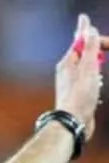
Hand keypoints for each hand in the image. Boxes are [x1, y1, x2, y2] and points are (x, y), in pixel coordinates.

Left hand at [55, 14, 102, 140]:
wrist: (73, 122)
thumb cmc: (79, 96)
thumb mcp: (88, 67)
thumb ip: (90, 48)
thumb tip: (89, 30)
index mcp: (66, 64)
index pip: (80, 43)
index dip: (93, 37)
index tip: (106, 40)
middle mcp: (66, 73)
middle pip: (84, 55)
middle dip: (97, 54)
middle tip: (106, 54)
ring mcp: (71, 85)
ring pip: (87, 70)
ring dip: (97, 69)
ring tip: (98, 78)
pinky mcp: (77, 95)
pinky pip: (88, 83)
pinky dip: (95, 82)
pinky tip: (97, 89)